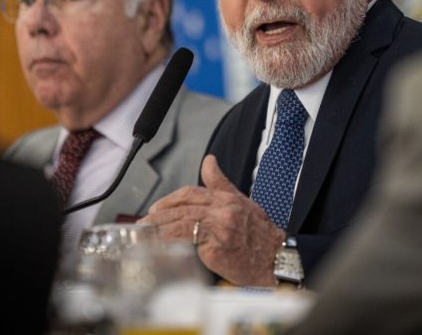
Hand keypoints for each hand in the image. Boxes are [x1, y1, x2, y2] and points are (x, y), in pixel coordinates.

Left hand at [141, 154, 284, 286]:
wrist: (276, 260)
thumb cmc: (261, 237)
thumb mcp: (242, 203)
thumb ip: (220, 183)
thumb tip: (208, 161)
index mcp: (227, 198)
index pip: (191, 192)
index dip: (170, 200)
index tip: (156, 208)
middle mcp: (223, 209)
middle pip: (183, 205)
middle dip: (160, 213)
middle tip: (145, 222)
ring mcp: (221, 226)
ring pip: (182, 221)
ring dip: (160, 227)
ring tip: (146, 234)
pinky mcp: (218, 245)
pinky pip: (187, 239)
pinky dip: (170, 240)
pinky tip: (160, 245)